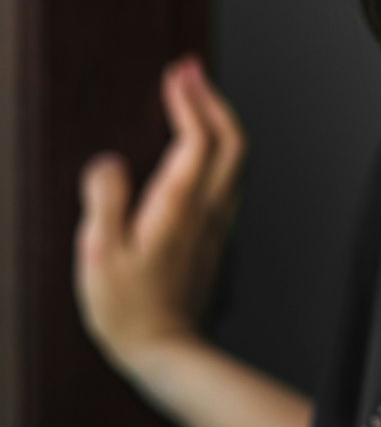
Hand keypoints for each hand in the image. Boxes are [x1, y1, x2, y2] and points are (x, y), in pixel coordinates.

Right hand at [73, 57, 247, 380]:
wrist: (165, 354)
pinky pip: (227, 180)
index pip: (197, 139)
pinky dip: (216, 151)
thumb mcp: (99, 255)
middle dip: (213, 100)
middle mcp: (206, 211)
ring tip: (196, 101)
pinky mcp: (213, 240)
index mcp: (178, 208)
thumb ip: (104, 202)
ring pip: (235, 161)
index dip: (190, 101)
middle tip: (191, 72)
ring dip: (219, 123)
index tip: (178, 73)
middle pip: (232, 142)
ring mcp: (216, 226)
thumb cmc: (127, 311)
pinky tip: (197, 153)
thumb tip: (109, 163)